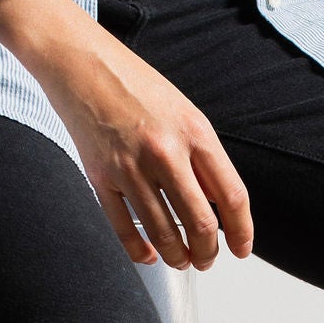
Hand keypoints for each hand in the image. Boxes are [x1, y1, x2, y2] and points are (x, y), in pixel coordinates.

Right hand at [0, 0, 251, 268]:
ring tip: (180, 259)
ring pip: (162, 232)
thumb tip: (218, 204)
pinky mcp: (100, 176)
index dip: (241, 231)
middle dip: (207, 251)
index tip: (241, 249)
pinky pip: (124, 227)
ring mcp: (130, 166)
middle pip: (200, 222)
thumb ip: (203, 157)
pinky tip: (148, 256)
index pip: (232, 196)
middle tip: (206, 259)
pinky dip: (138, 249)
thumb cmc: (135, 85)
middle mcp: (165, 152)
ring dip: (176, 255)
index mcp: (195, 133)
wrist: (81, 62)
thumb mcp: (185, 113)